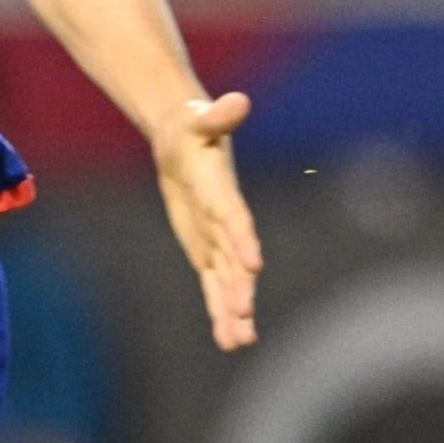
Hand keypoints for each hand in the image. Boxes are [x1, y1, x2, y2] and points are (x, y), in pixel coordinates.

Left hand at [158, 92, 262, 350]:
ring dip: (232, 310)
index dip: (242, 239)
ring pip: (227, 280)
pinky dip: (220, 310)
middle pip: (234, 258)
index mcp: (223, 191)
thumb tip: (236, 100)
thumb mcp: (198, 119)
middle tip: (243, 316)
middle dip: (239, 287)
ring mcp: (218, 240)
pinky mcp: (208, 252)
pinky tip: (229, 339)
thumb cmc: (194, 127)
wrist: (189, 141)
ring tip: (239, 341)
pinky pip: (215, 285)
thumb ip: (217, 115)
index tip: (254, 264)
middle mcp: (226, 221)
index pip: (234, 217)